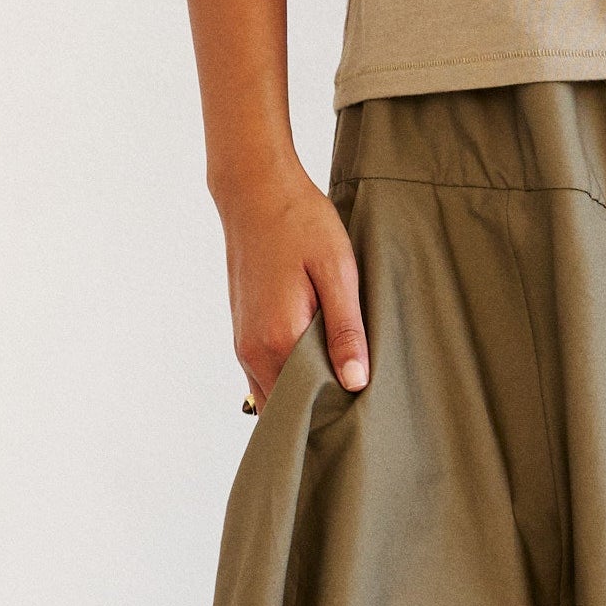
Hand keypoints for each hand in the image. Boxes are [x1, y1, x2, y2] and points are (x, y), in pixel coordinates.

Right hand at [219, 160, 369, 407]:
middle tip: (358, 403)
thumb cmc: (299, 222)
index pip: (304, 407)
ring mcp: (243, 342)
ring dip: (303, 394)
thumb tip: (355, 383)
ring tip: (342, 381)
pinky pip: (264, 372)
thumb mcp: (337, 271)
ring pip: (273, 392)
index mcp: (278, 339)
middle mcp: (253, 349)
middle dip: (318, 410)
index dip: (333, 415)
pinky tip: (318, 360)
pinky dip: (289, 377)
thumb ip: (346, 330)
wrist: (254, 190)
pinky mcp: (242, 330)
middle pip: (285, 407)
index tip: (362, 412)